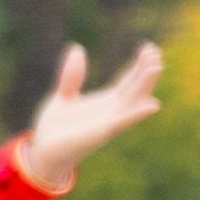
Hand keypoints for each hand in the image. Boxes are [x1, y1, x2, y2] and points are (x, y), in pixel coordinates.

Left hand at [12, 43, 166, 196]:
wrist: (43, 152)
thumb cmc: (55, 127)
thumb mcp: (64, 95)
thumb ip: (72, 75)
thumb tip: (77, 48)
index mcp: (105, 102)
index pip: (128, 81)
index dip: (139, 65)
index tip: (148, 48)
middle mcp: (112, 112)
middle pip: (135, 88)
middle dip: (146, 72)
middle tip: (156, 52)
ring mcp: (109, 123)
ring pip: (133, 101)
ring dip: (146, 85)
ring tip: (156, 67)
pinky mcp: (101, 133)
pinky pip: (122, 122)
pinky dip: (137, 113)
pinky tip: (152, 105)